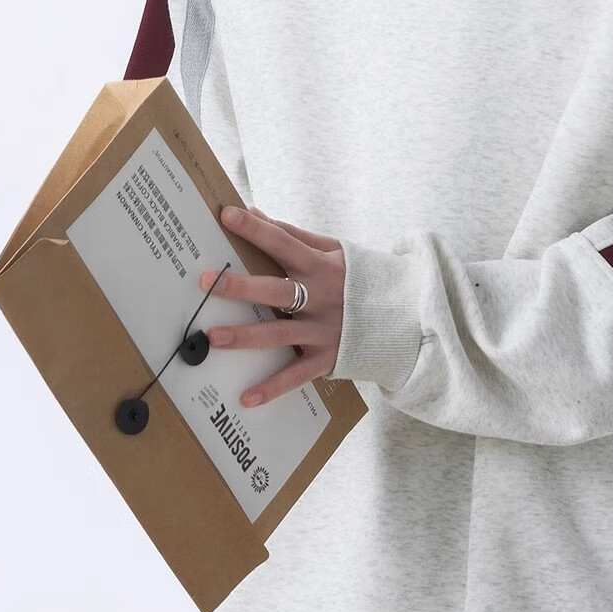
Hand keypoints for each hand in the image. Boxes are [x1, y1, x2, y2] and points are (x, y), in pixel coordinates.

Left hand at [199, 205, 344, 407]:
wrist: (405, 313)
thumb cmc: (360, 277)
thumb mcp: (334, 251)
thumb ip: (294, 235)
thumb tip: (255, 213)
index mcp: (321, 266)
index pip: (284, 242)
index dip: (256, 229)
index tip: (227, 215)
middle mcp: (320, 298)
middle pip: (276, 291)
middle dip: (241, 286)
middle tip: (207, 282)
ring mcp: (323, 331)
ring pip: (279, 334)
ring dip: (245, 336)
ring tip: (213, 336)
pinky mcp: (326, 358)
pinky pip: (295, 375)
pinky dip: (272, 388)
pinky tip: (246, 398)